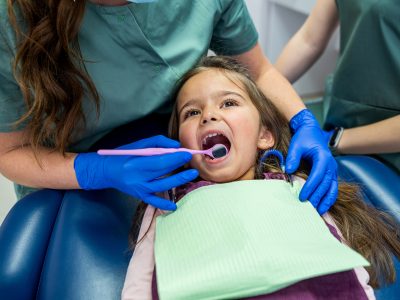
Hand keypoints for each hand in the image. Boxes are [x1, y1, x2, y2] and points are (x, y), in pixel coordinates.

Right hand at [74, 135, 197, 210]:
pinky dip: (163, 205)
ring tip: (191, 175)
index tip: (188, 153)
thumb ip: (158, 142)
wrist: (106, 171)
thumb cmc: (123, 154)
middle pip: (163, 172)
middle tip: (193, 162)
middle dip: (180, 166)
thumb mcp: (139, 144)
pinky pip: (153, 201)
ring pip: (162, 186)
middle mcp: (137, 177)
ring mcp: (139, 189)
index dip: (176, 157)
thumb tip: (177, 146)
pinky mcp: (139, 196)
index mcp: (136, 162)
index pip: (160, 160)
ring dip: (178, 181)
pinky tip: (174, 206)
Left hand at [286, 109, 337, 214]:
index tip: (302, 197)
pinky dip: (328, 198)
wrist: (312, 131)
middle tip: (308, 208)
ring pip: (332, 188)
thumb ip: (293, 157)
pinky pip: (332, 188)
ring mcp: (333, 170)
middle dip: (317, 197)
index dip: (310, 187)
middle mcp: (331, 165)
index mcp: (323, 157)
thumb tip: (288, 170)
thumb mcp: (296, 145)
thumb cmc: (304, 138)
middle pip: (325, 184)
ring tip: (318, 212)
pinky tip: (322, 206)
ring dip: (326, 201)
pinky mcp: (331, 173)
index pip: (317, 176)